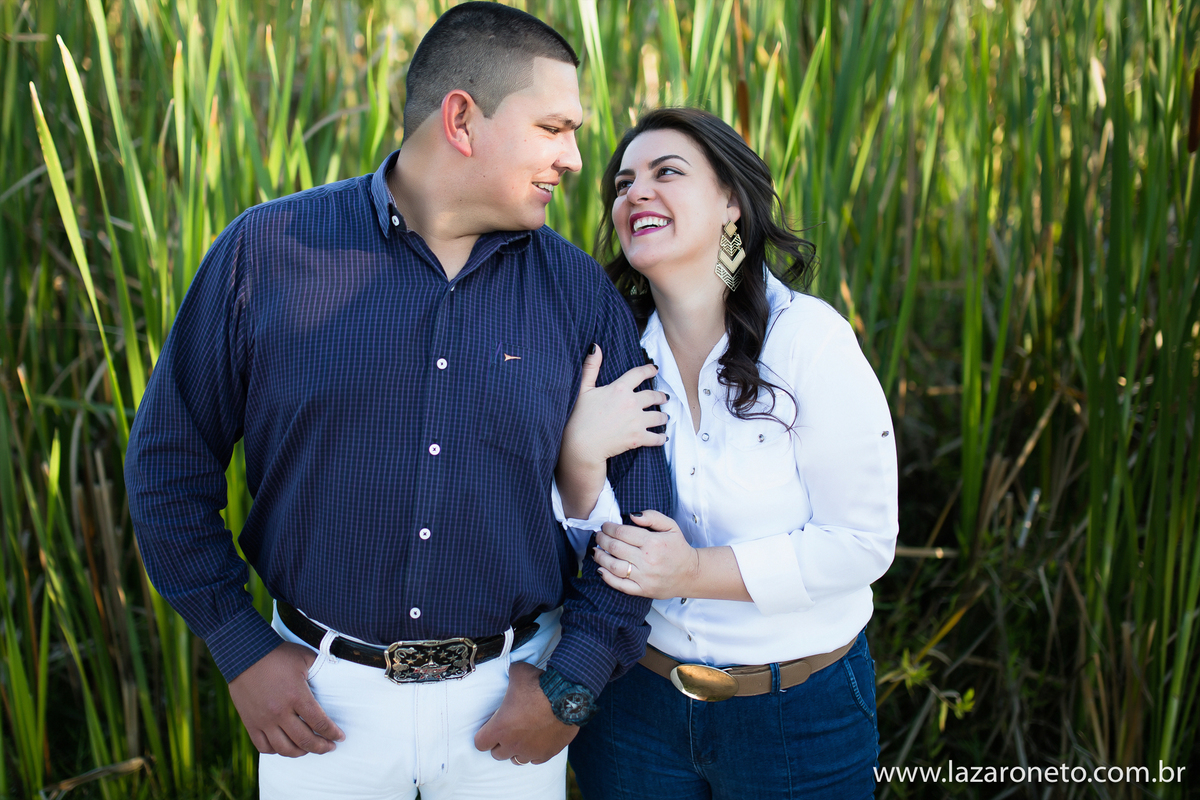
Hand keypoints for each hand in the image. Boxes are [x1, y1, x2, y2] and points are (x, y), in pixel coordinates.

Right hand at [228, 642, 344, 756]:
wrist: (244, 655)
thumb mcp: (305, 658)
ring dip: (301, 752)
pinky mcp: (250, 723)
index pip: (320, 723)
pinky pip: (264, 747)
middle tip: (330, 747)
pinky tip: (285, 746)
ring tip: (309, 749)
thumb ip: (321, 670)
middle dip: (322, 747)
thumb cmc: (278, 654)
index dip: (333, 733)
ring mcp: (263, 720)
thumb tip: (336, 676)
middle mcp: (280, 712)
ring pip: (285, 749)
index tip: (340, 737)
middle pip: (305, 740)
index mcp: (297, 696)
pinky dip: (277, 751)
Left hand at [473, 661, 577, 763]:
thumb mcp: (519, 673)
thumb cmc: (539, 685)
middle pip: (497, 754)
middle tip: (508, 731)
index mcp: (500, 728)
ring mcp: (531, 751)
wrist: (567, 696)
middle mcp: (513, 744)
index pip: (480, 743)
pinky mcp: (548, 753)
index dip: (484, 735)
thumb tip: (514, 669)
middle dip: (500, 744)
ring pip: (517, 759)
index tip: (491, 727)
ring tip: (523, 737)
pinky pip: (535, 760)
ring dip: (517, 750)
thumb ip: (511, 674)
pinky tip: (538, 741)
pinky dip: (535, 753)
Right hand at [560, 344, 667, 469]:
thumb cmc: (578, 417)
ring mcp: (636, 421)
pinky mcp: (638, 438)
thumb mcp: (583, 389)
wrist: (581, 445)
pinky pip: (656, 437)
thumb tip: (595, 346)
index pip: (639, 374)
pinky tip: (663, 437)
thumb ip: (591, 367)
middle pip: (653, 396)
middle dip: (661, 396)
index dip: (649, 370)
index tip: (655, 369)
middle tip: (665, 397)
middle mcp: (632, 403)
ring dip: (663, 417)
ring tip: (665, 417)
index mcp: (619, 389)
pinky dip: (661, 438)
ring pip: (658, 416)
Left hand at [594, 510, 698, 598]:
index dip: (609, 528)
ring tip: (596, 551)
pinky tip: (600, 569)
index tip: (605, 526)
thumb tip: (631, 515)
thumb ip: (652, 517)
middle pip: (615, 547)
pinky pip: (619, 584)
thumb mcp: (671, 526)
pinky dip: (607, 577)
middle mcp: (647, 560)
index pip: (622, 532)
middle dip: (602, 539)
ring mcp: (644, 577)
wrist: (691, 574)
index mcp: (653, 542)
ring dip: (600, 557)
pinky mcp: (642, 590)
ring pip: (613, 566)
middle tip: (598, 536)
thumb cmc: (678, 549)